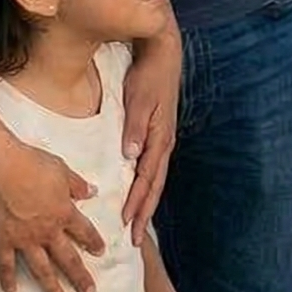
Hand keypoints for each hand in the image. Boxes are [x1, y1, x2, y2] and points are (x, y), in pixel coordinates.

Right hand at [0, 137, 105, 291]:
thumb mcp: (60, 168)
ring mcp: (24, 240)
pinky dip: (8, 281)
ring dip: (53, 288)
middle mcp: (47, 231)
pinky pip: (6, 266)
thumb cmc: (30, 162)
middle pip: (68, 258)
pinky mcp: (2, 242)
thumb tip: (93, 191)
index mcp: (63, 212)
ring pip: (42, 269)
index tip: (100, 253)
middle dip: (80, 277)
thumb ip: (76, 184)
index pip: (84, 231)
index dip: (93, 242)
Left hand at [122, 22, 180, 244]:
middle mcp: (164, 142)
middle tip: (134, 239)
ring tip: (136, 222)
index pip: (147, 178)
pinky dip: (146, 184)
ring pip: (155, 178)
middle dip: (144, 212)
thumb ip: (135, 127)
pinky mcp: (159, 132)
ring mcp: (163, 138)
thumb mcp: (139, 99)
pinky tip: (139, 191)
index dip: (138, 202)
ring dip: (146, 201)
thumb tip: (131, 157)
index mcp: (160, 138)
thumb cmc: (149, 74)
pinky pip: (153, 166)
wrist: (164, 52)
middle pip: (154, 185)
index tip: (127, 224)